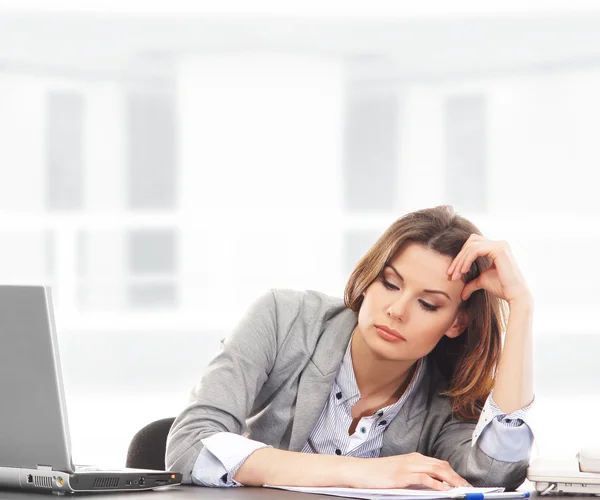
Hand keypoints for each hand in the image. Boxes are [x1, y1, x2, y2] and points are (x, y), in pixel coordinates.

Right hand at [347, 452, 470, 489]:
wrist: (360, 471)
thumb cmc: (379, 474)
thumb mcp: (400, 472)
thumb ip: (416, 476)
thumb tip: (434, 486)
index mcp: (414, 458)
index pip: (440, 464)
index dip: (454, 473)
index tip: (465, 483)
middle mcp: (414, 459)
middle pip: (442, 466)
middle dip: (457, 477)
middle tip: (469, 488)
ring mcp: (408, 466)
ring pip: (436, 470)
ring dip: (451, 480)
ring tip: (462, 489)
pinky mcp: (402, 475)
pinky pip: (423, 478)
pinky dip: (436, 484)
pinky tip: (443, 489)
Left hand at [446, 234, 531, 304]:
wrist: (514, 296)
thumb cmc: (501, 288)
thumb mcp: (482, 281)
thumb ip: (471, 282)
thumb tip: (461, 293)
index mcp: (496, 248)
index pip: (472, 245)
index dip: (460, 257)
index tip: (452, 273)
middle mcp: (499, 243)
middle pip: (470, 243)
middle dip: (458, 258)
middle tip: (450, 273)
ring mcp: (500, 244)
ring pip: (471, 246)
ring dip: (460, 261)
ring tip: (455, 275)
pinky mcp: (499, 249)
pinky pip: (475, 251)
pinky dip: (466, 260)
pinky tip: (463, 271)